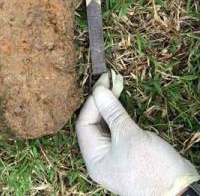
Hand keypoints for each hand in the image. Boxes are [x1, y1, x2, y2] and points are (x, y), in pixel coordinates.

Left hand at [76, 72, 198, 195]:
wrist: (181, 192)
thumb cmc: (151, 167)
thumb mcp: (129, 136)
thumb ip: (112, 112)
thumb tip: (99, 90)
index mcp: (93, 158)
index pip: (84, 123)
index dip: (92, 102)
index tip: (103, 83)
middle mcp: (100, 158)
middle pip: (94, 124)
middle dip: (101, 101)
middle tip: (111, 80)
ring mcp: (115, 157)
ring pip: (106, 126)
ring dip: (111, 106)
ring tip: (117, 85)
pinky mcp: (130, 155)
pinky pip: (118, 132)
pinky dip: (119, 116)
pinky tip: (121, 102)